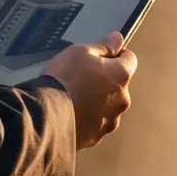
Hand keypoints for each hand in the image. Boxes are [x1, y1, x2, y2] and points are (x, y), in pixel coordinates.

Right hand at [44, 32, 137, 148]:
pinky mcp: (97, 136)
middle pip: (118, 84)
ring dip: (97, 100)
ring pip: (108, 105)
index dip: (116, 54)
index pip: (130, 59)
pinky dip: (88, 117)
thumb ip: (103, 46)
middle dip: (105, 79)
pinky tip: (72, 110)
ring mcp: (110, 120)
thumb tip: (117, 39)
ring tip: (75, 95)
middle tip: (83, 76)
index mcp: (121, 75)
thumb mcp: (80, 52)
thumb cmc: (64, 82)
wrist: (46, 116)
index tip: (103, 55)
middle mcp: (121, 100)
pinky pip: (96, 122)